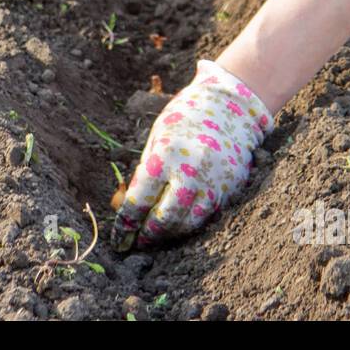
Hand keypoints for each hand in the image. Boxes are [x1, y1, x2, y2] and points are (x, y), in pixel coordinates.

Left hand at [111, 60, 273, 249]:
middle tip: (137, 242)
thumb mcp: (157, 138)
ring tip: (156, 235)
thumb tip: (124, 207)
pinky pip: (206, 217)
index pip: (139, 202)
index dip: (125, 226)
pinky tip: (178, 224)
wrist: (231, 106)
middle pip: (164, 220)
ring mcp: (213, 183)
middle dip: (147, 236)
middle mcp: (190, 172)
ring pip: (187, 224)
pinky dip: (189, 225)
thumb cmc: (186, 117)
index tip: (119, 239)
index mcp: (165, 156)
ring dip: (168, 235)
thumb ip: (144, 172)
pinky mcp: (230, 190)